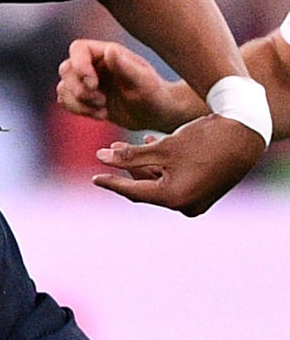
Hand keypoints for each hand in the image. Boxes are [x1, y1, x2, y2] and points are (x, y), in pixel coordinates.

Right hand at [56, 39, 200, 132]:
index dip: (79, 65)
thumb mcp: (144, 81)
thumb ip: (126, 66)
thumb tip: (109, 50)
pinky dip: (79, 110)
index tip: (94, 84)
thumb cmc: (155, 94)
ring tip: (103, 110)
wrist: (158, 114)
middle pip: (66, 69)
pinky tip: (101, 115)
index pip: (78, 49)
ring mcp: (87, 81)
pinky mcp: (84, 98)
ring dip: (79, 102)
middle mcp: (93, 64)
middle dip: (79, 89)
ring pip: (63, 87)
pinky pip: (66, 101)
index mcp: (106, 53)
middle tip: (101, 101)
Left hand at [91, 114, 265, 215]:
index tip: (94, 178)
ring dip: (145, 165)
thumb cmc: (202, 139)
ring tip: (130, 144)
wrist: (245, 134)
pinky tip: (153, 144)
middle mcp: (186, 206)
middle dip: (129, 168)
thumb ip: (129, 155)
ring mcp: (198, 201)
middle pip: (147, 188)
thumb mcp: (162, 147)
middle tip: (112, 149)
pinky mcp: (205, 192)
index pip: (133, 192)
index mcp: (173, 198)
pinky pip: (176, 182)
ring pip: (161, 183)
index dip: (111, 182)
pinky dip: (163, 167)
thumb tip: (100, 157)